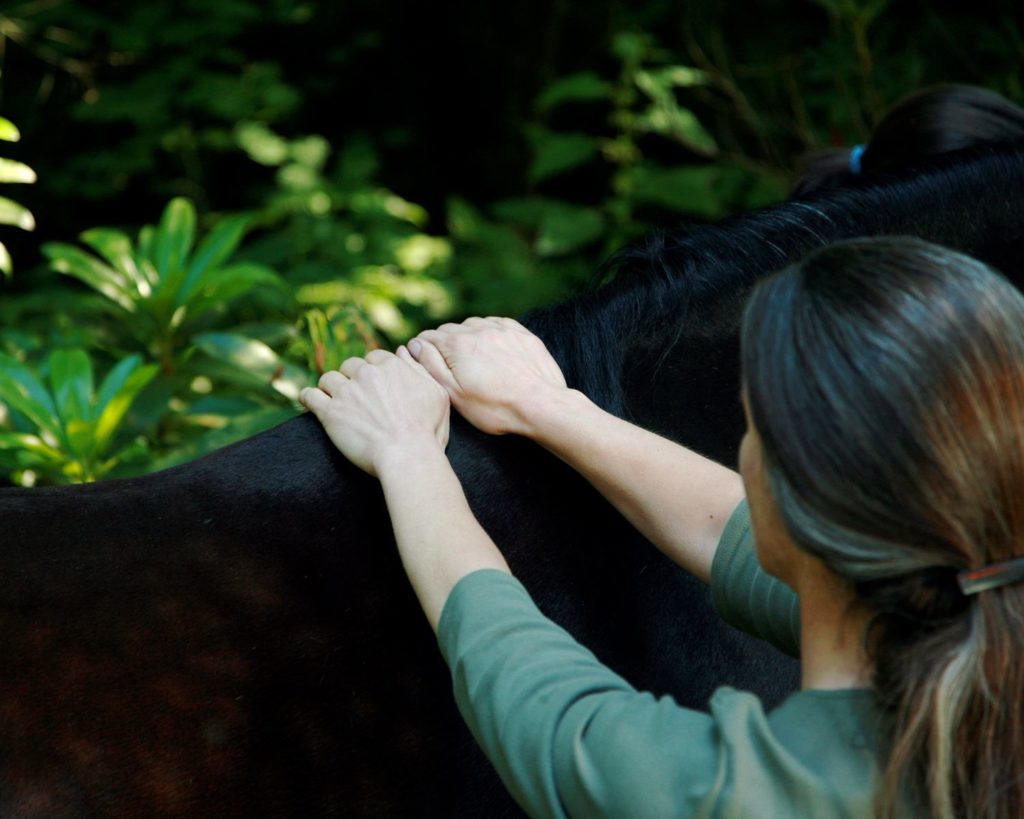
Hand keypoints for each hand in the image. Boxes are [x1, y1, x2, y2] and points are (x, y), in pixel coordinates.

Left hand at [299, 348, 449, 476]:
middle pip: (350, 366)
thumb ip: (419, 368)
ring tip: (334, 401)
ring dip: (331, 388)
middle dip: (352, 378)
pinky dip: (308, 398)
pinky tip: (309, 402)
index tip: (373, 386)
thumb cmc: (427, 431)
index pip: (374, 358)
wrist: (408, 456)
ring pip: (329, 378)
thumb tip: (403, 350)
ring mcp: (346, 392)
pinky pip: (310, 396)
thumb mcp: (437, 393)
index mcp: (392, 366)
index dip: (373, 371)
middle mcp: (367, 374)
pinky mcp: (330, 412)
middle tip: (356, 397)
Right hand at [409, 317, 568, 436]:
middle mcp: (478, 330)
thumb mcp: (454, 394)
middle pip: (450, 330)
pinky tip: (491, 348)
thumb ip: (431, 366)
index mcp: (457, 344)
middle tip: (449, 365)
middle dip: (444, 344)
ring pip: (474, 325)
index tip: (426, 362)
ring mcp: (502, 330)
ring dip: (467, 337)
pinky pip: (497, 324)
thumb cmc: (495, 408)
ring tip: (471, 358)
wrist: (540, 406)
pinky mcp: (521, 334)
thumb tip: (415, 345)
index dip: (423, 350)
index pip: (428, 337)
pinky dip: (489, 332)